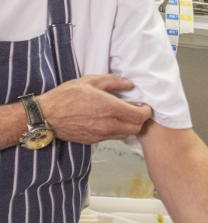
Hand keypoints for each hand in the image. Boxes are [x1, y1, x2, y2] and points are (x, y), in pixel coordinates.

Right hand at [37, 75, 151, 143]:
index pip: (140, 116)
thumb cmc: (66, 96)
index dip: (146, 111)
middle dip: (140, 119)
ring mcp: (101, 135)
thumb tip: (129, 84)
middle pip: (137, 128)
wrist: (45, 116)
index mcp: (110, 108)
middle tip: (135, 110)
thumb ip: (113, 82)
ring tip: (123, 115)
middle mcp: (109, 125)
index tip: (143, 105)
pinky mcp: (93, 141)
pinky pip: (113, 137)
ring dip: (129, 126)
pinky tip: (110, 121)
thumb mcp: (91, 81)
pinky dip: (117, 131)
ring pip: (126, 134)